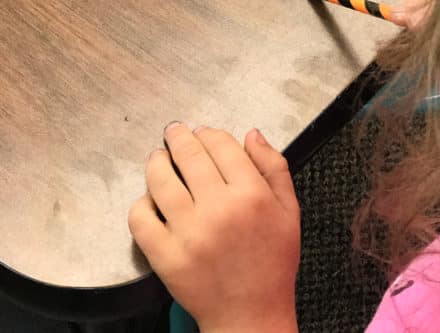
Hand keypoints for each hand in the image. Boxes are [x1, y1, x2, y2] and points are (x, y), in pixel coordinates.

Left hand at [128, 124, 299, 332]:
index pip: (222, 145)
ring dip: (157, 162)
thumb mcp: (289, 209)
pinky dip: (141, 204)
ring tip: (158, 158)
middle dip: (179, 137)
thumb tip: (251, 135)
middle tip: (174, 133)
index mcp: (252, 194)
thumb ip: (274, 166)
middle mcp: (219, 209)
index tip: (204, 133)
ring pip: (161, 180)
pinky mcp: (166, 256)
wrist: (251, 315)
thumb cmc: (272, 263)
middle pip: (190, 155)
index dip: (210, 133)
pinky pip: (141, 219)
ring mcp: (189, 233)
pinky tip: (149, 199)